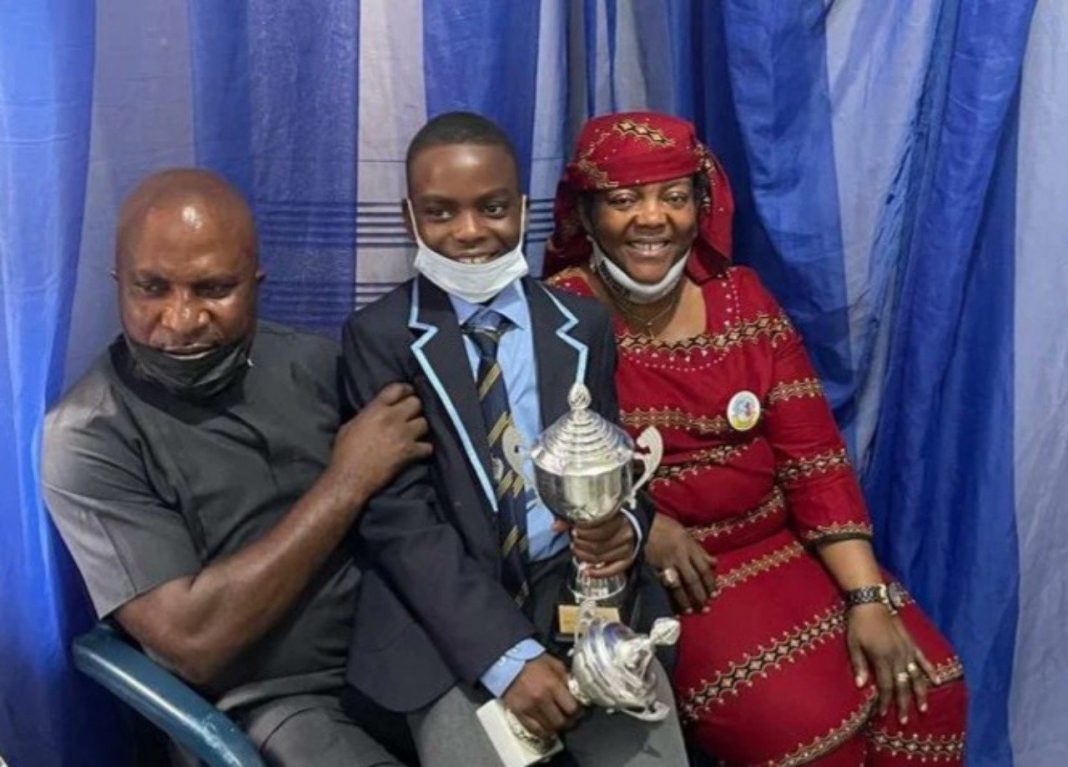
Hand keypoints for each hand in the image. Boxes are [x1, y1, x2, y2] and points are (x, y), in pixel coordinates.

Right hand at [326, 382, 430, 502]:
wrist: (349, 478)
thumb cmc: (343, 454)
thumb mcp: (349, 426)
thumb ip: (367, 415)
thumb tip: (375, 412)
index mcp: (375, 410)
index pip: (397, 389)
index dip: (406, 389)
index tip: (408, 393)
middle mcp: (392, 418)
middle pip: (416, 402)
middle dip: (415, 408)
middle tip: (412, 415)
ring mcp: (403, 435)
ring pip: (425, 423)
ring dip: (421, 428)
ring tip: (415, 433)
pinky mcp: (410, 453)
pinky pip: (428, 446)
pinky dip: (425, 449)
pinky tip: (419, 451)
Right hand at [501, 655, 581, 739]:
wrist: (505, 663)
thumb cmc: (531, 661)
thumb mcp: (553, 663)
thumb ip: (565, 677)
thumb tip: (576, 691)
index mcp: (552, 685)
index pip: (571, 708)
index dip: (578, 711)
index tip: (578, 710)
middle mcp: (541, 699)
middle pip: (561, 721)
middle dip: (568, 722)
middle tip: (569, 718)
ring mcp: (529, 708)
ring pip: (549, 728)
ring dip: (556, 728)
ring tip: (558, 723)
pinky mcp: (519, 713)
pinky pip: (534, 730)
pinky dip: (543, 733)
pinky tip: (547, 731)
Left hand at [553, 514, 635, 577]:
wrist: (630, 525)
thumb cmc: (611, 519)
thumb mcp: (595, 513)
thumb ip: (574, 518)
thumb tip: (555, 527)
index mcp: (618, 518)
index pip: (597, 527)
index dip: (582, 530)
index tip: (573, 530)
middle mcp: (624, 534)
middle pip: (596, 544)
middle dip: (580, 543)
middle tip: (574, 540)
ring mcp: (627, 548)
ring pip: (600, 557)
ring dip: (584, 556)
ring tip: (576, 550)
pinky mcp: (627, 560)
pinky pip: (611, 571)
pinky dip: (597, 573)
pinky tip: (586, 571)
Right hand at [644, 513, 715, 613]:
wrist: (640, 523)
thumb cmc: (663, 525)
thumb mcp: (684, 533)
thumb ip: (699, 549)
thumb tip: (714, 563)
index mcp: (689, 546)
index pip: (703, 568)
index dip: (710, 583)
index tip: (714, 594)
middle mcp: (679, 556)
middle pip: (693, 579)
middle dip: (700, 595)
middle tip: (705, 607)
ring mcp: (665, 563)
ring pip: (678, 585)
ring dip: (685, 600)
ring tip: (690, 611)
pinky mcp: (652, 567)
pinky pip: (662, 584)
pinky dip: (667, 595)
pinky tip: (671, 604)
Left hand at [846, 604, 937, 723]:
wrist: (871, 602)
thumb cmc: (858, 623)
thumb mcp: (853, 644)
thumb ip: (858, 665)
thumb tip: (860, 686)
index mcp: (882, 658)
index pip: (886, 686)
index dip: (885, 701)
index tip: (884, 714)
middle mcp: (897, 657)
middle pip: (902, 685)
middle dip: (903, 704)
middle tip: (904, 721)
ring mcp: (907, 650)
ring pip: (916, 676)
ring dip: (920, 693)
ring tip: (923, 709)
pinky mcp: (911, 643)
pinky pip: (923, 659)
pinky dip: (930, 670)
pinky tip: (937, 681)